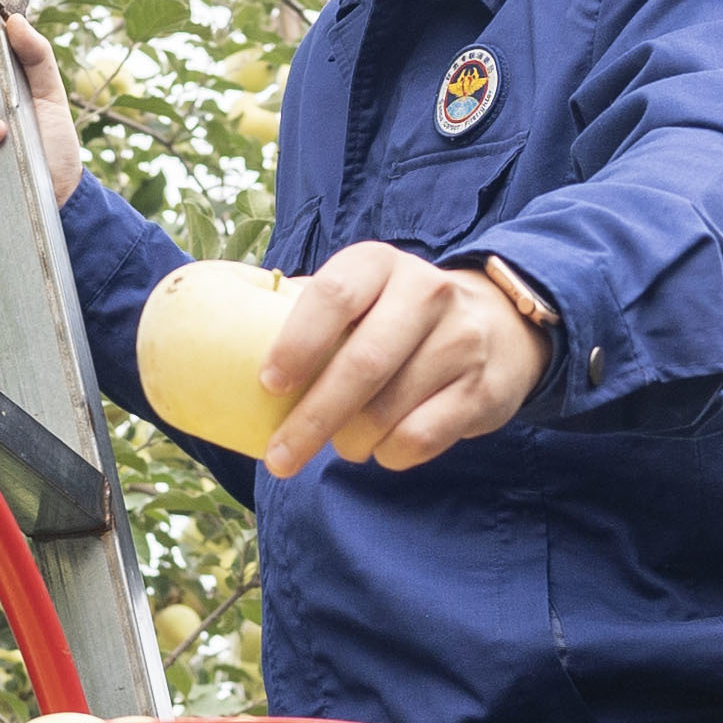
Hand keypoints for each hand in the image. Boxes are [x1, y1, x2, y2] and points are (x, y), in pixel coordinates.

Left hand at [259, 242, 546, 474]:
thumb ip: (307, 309)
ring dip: (351, 442)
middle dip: (312, 420)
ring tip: (341, 445)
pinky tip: (383, 447)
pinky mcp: (482, 390)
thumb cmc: (397, 317)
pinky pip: (420, 438)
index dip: (297, 342)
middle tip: (279, 459)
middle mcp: (426, 294)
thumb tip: (224, 344)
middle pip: (361, 365)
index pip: (334, 295)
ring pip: (389, 411)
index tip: (268, 384)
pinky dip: (389, 454)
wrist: (498, 325)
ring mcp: (460, 341)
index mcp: (380, 264)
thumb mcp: (362, 292)